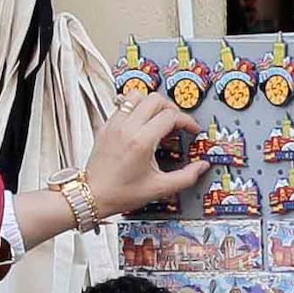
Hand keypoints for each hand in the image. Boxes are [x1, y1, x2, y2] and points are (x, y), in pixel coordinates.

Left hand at [81, 89, 209, 219]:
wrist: (91, 196)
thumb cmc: (119, 193)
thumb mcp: (159, 188)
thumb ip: (186, 177)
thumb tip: (201, 167)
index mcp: (140, 141)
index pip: (170, 115)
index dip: (187, 121)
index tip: (192, 130)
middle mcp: (126, 128)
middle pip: (155, 99)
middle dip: (172, 108)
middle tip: (178, 123)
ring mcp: (113, 125)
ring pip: (136, 96)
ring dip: (152, 103)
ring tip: (159, 119)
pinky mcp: (105, 127)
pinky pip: (123, 106)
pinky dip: (136, 109)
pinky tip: (142, 125)